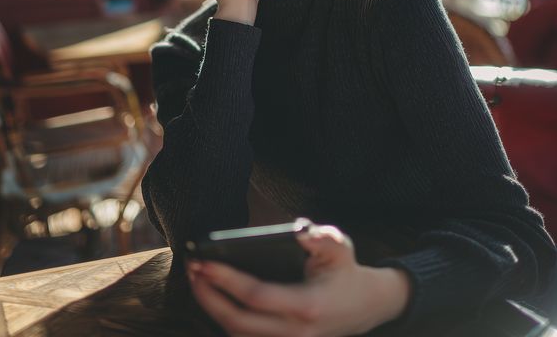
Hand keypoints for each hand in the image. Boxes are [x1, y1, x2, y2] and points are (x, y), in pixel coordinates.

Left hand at [186, 223, 411, 336]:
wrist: (365, 306)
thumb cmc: (345, 271)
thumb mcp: (339, 247)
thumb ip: (321, 238)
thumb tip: (300, 231)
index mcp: (307, 305)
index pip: (256, 296)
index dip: (226, 279)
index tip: (203, 260)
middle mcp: (296, 332)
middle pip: (238, 322)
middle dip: (209, 296)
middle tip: (191, 269)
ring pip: (239, 336)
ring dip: (212, 310)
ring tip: (197, 281)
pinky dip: (225, 322)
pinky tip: (212, 299)